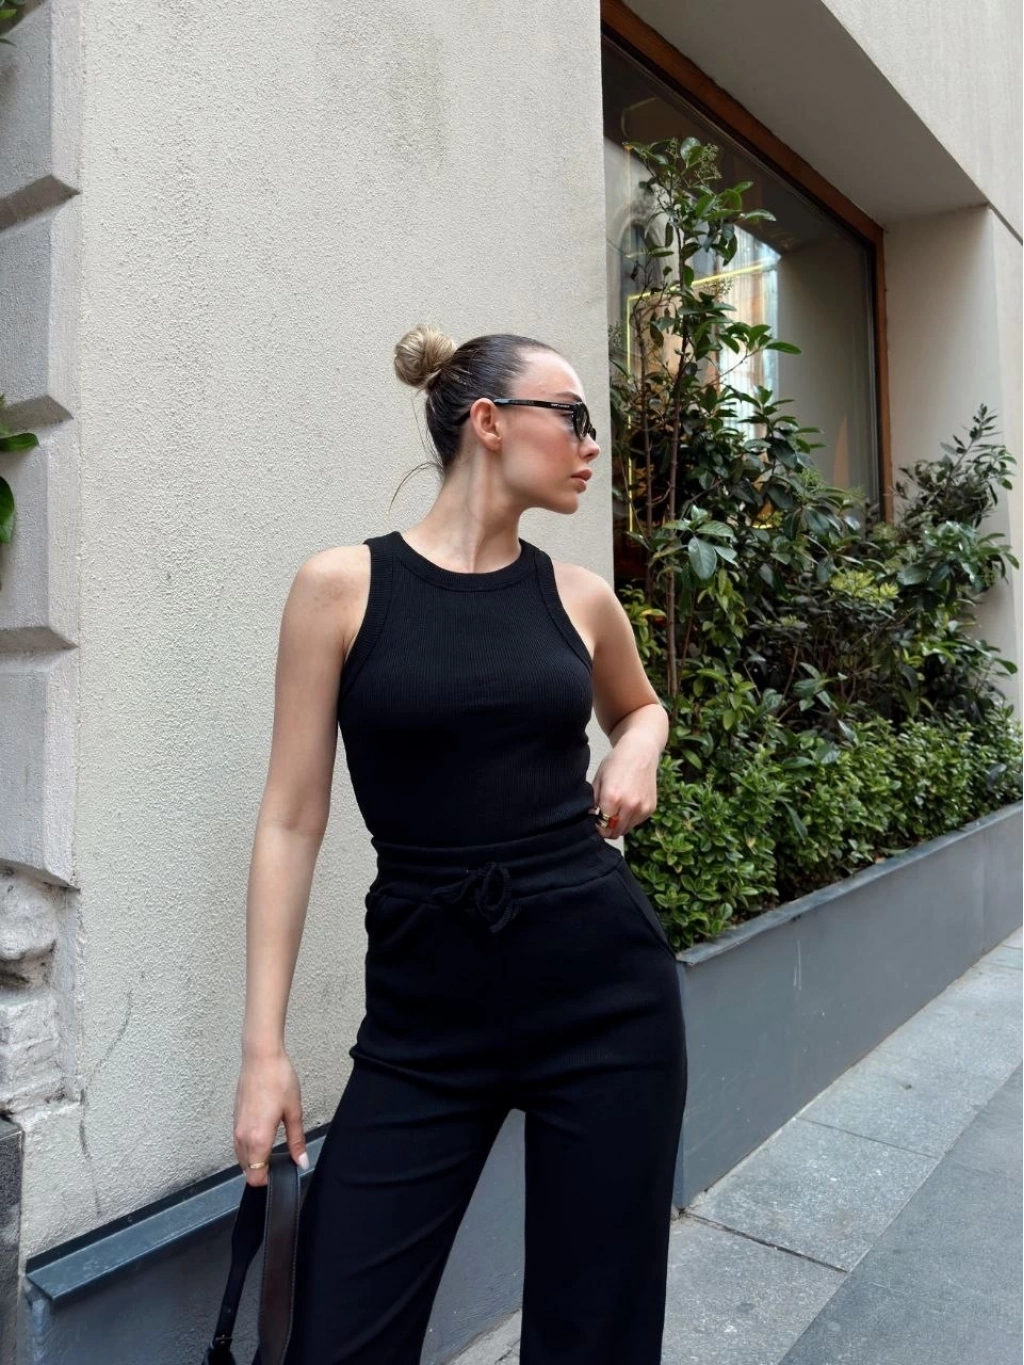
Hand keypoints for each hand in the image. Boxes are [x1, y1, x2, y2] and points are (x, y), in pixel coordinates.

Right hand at [233, 1049, 308, 1186]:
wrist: (261, 1058)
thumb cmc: (279, 1080)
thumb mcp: (294, 1111)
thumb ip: (296, 1141)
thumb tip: (301, 1162)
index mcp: (257, 1138)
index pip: (255, 1176)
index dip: (268, 1180)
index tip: (281, 1173)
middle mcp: (242, 1137)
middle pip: (247, 1169)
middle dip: (262, 1171)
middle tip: (281, 1162)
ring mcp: (236, 1128)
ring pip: (241, 1157)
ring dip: (254, 1160)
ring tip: (273, 1149)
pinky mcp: (234, 1119)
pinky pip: (239, 1144)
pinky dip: (249, 1148)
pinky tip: (263, 1136)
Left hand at [590, 742, 658, 839]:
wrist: (640, 752)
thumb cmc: (617, 763)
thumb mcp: (598, 779)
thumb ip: (593, 800)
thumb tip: (590, 816)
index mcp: (612, 798)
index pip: (602, 827)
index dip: (597, 826)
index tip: (595, 821)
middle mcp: (629, 806)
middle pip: (614, 832)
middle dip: (607, 829)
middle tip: (603, 818)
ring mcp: (642, 808)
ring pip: (626, 830)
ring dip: (619, 825)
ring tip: (616, 809)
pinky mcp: (651, 808)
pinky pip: (636, 823)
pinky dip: (630, 819)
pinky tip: (627, 804)